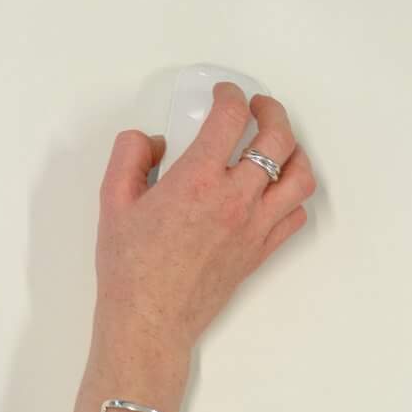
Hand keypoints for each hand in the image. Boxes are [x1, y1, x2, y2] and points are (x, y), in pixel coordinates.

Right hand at [89, 85, 316, 384]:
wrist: (150, 318)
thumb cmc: (129, 264)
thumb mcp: (113, 198)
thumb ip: (130, 155)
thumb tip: (153, 140)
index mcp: (197, 180)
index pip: (230, 118)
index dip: (230, 95)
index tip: (224, 93)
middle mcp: (234, 199)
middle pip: (277, 139)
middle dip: (271, 111)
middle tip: (258, 105)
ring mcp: (254, 227)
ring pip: (299, 178)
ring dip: (294, 150)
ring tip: (279, 141)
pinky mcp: (261, 251)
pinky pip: (295, 216)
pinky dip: (293, 194)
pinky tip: (276, 188)